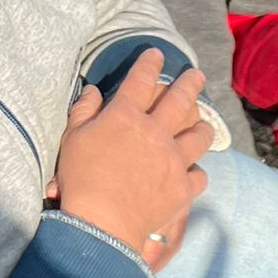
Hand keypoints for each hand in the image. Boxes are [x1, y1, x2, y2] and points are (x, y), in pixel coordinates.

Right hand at [53, 49, 212, 267]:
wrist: (102, 222)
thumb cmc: (81, 178)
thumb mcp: (73, 138)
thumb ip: (84, 111)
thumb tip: (94, 91)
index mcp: (126, 116)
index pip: (140, 80)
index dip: (149, 63)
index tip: (157, 54)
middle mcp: (155, 133)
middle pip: (180, 100)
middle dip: (190, 83)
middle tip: (197, 75)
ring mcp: (174, 160)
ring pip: (199, 137)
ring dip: (203, 128)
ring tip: (205, 125)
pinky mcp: (183, 188)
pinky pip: (200, 176)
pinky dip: (197, 173)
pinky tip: (194, 172)